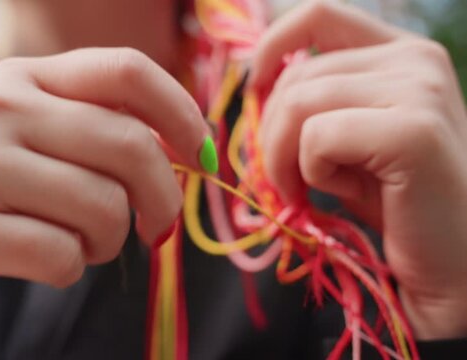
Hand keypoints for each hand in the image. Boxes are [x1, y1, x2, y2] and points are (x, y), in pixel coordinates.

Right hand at [0, 48, 211, 313]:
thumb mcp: (37, 134)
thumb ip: (102, 130)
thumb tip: (190, 151)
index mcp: (25, 75)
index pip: (126, 69)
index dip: (181, 111)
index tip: (202, 154)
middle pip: (130, 145)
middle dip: (162, 198)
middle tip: (157, 226)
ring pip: (103, 207)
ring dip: (110, 241)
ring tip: (83, 243)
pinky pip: (62, 255)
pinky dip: (72, 269)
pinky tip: (45, 261)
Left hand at [251, 1, 466, 339]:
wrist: (451, 260)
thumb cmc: (395, 202)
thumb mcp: (348, 140)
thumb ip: (315, 104)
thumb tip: (258, 84)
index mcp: (402, 53)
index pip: (320, 14)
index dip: (272, 46)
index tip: (254, 88)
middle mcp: (416, 60)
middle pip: (297, 75)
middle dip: (270, 134)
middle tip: (282, 181)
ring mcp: (420, 90)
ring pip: (298, 103)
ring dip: (282, 158)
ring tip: (304, 191)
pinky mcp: (412, 132)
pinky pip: (318, 137)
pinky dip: (311, 172)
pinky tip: (341, 193)